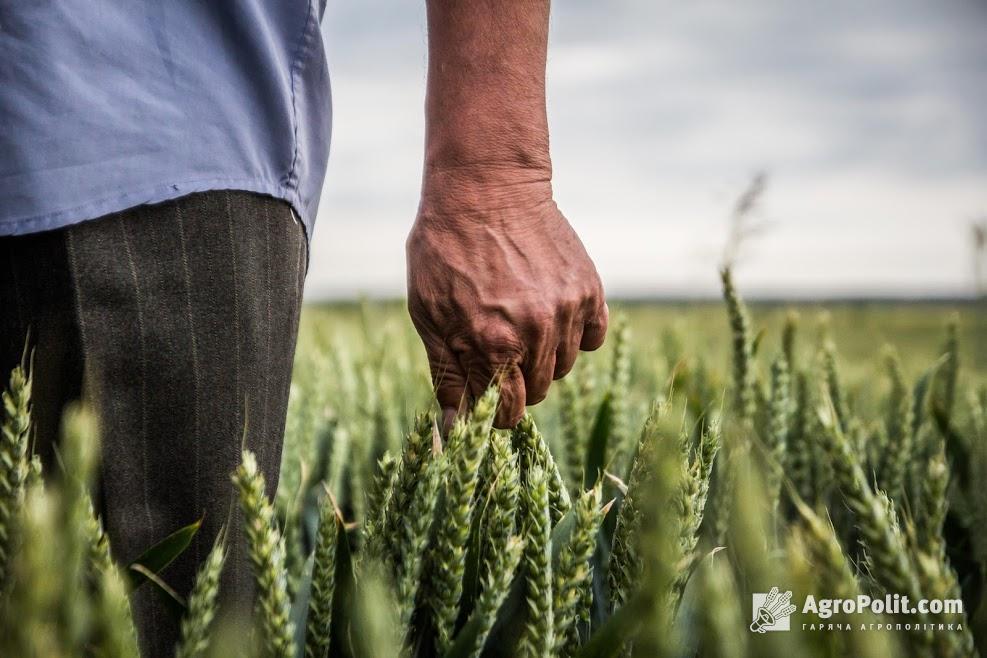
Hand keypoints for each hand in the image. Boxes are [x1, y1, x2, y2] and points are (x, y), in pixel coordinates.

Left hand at [407, 170, 607, 428]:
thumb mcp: (427, 313)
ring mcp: (565, 311)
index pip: (507, 413)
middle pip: (538, 394)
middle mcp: (534, 333)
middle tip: (498, 351)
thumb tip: (455, 425)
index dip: (495, 413)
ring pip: (564, 368)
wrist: (486, 187)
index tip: (489, 401)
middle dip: (516, 384)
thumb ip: (446, 373)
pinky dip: (573, 336)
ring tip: (519, 322)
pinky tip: (549, 313)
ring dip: (543, 359)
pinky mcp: (589, 290)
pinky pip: (591, 339)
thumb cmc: (444, 249)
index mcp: (491, 345)